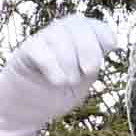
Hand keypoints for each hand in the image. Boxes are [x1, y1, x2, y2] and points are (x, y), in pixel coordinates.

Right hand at [0, 10, 134, 135]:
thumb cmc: (57, 94)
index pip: (93, 26)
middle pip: (76, 24)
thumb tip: (111, 42)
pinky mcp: (24, 52)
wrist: (26, 111)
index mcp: (78, 39)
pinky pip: (38, 49)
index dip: (103, 33)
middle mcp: (59, 34)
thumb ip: (92, 63)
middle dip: (88, 46)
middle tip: (90, 71)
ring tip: (69, 82)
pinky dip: (52, 64)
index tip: (111, 47)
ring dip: (69, 60)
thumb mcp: (81, 80)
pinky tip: (58, 81)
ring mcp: (40, 41)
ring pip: (57, 35)